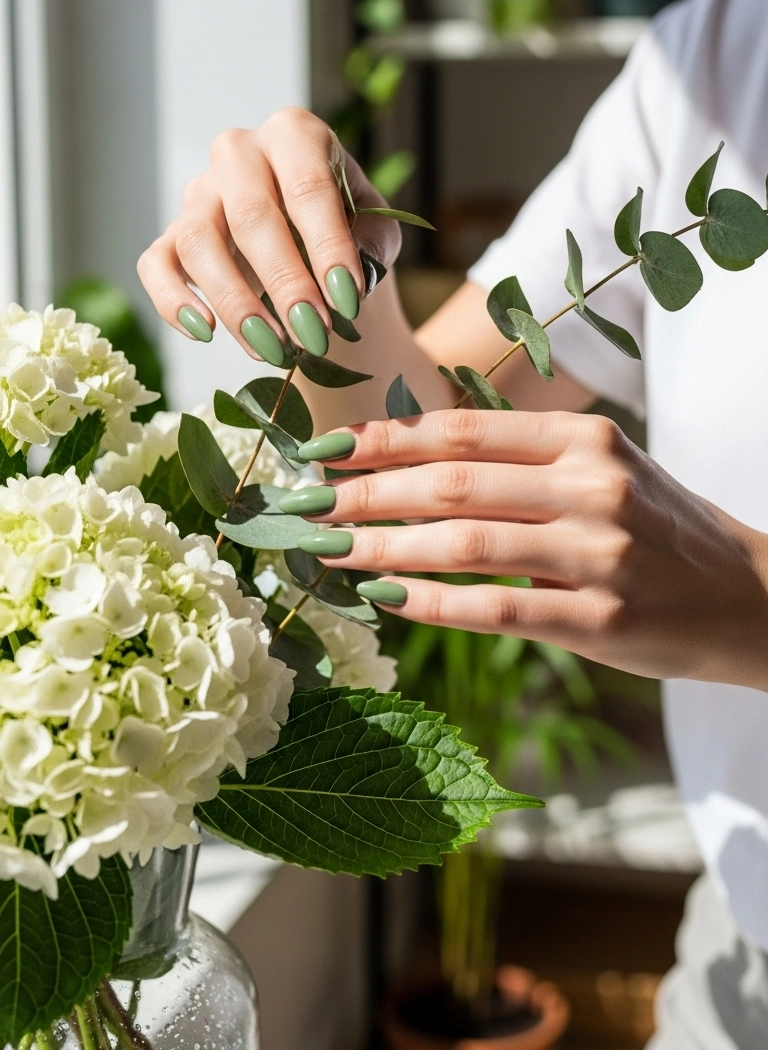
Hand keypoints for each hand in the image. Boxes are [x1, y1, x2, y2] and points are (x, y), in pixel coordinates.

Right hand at [137, 109, 400, 361]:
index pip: (308, 186)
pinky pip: (156, 264)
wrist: (312, 242)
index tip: (348, 301)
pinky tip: (205, 334)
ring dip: (237, 303)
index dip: (328, 246)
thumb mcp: (377, 227)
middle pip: (251, 215)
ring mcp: (200, 192)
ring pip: (200, 242)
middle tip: (314, 335)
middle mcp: (239, 152)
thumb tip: (356, 274)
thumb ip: (374, 243)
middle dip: (285, 282)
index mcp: (294, 135)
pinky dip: (173, 301)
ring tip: (273, 349)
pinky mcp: (172, 234)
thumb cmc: (348, 226)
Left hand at [294, 410, 767, 687]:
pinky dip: (429, 601)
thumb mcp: (604, 469)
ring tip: (328, 552)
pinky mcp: (601, 619)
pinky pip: (494, 608)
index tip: (326, 450)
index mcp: (585, 437)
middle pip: (450, 483)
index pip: (462, 430)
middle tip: (306, 506)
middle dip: (365, 494)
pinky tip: (384, 598)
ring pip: (462, 545)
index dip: (384, 439)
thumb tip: (410, 464)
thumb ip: (522, 460)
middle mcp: (592, 485)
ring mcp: (599, 552)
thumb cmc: (660, 531)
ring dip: (381, 548)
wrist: (749, 597)